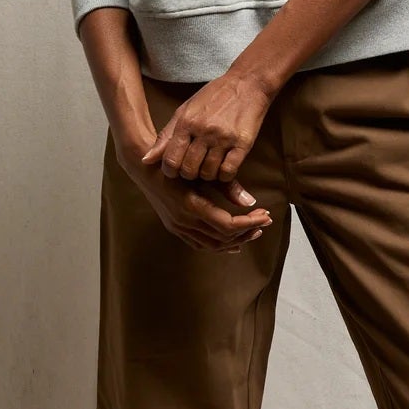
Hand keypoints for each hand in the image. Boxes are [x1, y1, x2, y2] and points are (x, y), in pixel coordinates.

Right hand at [133, 164, 272, 253]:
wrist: (144, 168)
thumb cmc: (175, 162)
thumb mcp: (202, 170)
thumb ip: (227, 185)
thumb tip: (251, 201)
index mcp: (191, 206)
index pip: (227, 226)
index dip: (249, 223)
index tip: (264, 215)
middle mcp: (184, 221)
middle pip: (223, 238)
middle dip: (248, 231)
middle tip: (265, 221)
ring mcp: (178, 227)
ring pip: (213, 245)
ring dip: (236, 241)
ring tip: (254, 231)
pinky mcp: (175, 228)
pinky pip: (200, 245)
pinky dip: (219, 246)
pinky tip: (233, 244)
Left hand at [139, 67, 275, 184]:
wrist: (247, 83)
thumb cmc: (213, 97)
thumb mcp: (185, 111)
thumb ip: (166, 136)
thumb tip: (145, 160)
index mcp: (186, 122)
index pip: (171, 159)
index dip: (170, 171)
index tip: (175, 171)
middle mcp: (203, 130)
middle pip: (189, 169)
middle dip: (189, 174)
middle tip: (193, 169)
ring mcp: (224, 137)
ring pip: (209, 173)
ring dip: (207, 175)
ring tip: (209, 166)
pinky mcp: (243, 143)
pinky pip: (228, 171)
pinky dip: (224, 176)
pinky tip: (223, 168)